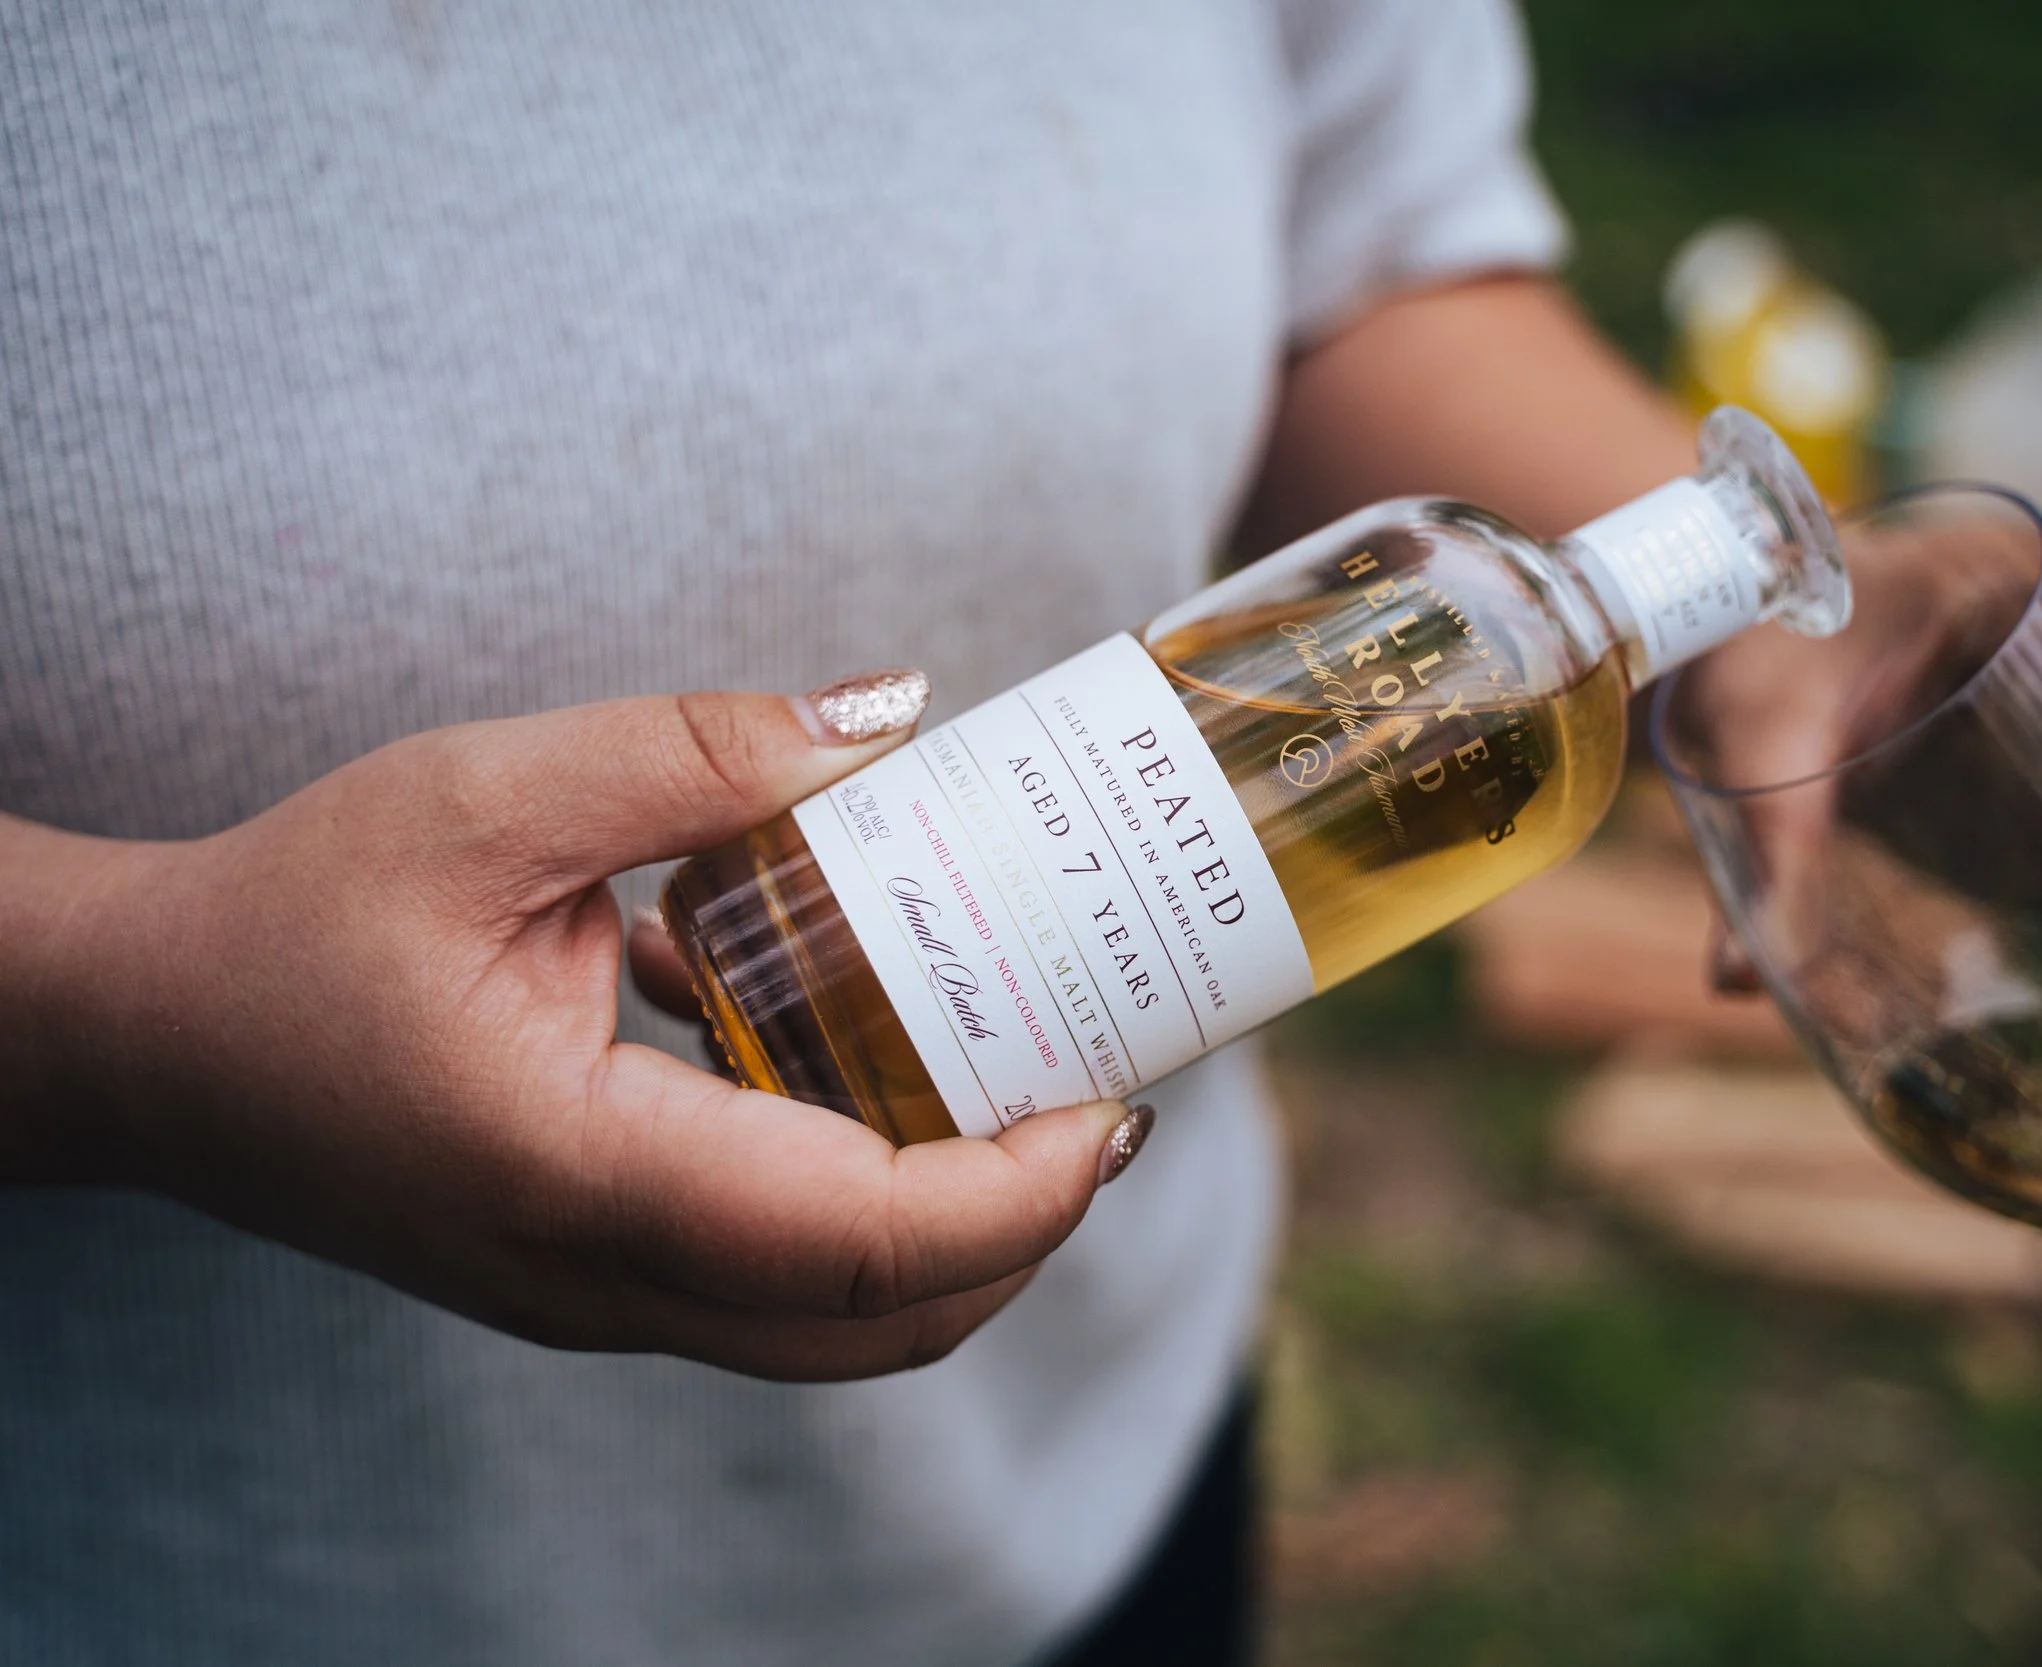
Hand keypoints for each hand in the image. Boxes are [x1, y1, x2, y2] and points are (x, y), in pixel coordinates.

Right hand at [7, 675, 1146, 1379]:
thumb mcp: (482, 796)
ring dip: (966, 1228)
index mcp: (582, 1174)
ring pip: (839, 1326)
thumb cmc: (294, 918)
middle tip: (1110, 1081)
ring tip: (1036, 1079)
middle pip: (885, 1323)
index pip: (860, 1240)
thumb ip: (695, 756)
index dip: (1022, 1189)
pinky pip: (780, 1280)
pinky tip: (887, 1063)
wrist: (146, 1043)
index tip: (1118, 1096)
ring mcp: (602, 1296)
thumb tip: (894, 709)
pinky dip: (877, 1208)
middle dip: (1030, 1223)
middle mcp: (604, 1276)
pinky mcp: (601, 1272)